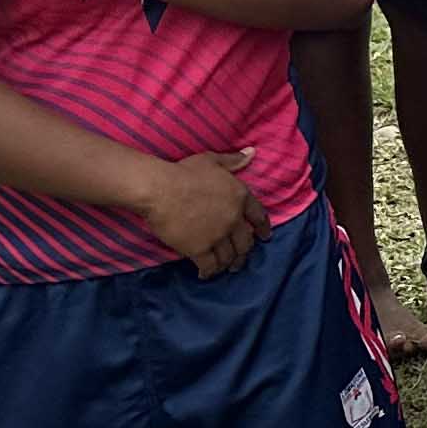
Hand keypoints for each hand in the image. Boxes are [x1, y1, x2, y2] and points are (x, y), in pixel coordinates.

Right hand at [138, 148, 268, 278]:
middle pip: (245, 241)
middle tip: (241, 259)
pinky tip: (206, 274)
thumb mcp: (212, 160)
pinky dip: (209, 272)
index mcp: (240, 196)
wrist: (161, 189)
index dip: (263, 228)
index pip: (259, 216)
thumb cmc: (184, 172)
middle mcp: (234, 218)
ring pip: (229, 256)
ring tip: (226, 268)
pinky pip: (210, 265)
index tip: (265, 237)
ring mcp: (218, 235)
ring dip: (229, 264)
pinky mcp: (200, 249)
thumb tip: (251, 153)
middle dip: (244, 252)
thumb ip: (233, 160)